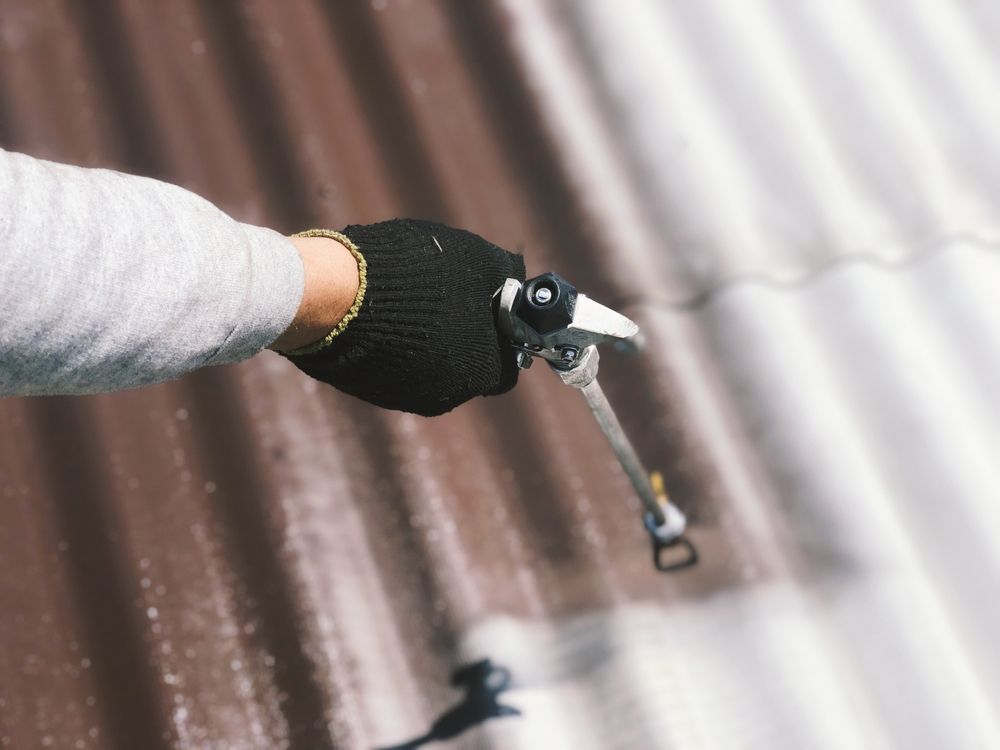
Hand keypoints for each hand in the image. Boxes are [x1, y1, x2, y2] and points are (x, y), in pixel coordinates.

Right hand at [280, 219, 524, 415]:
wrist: (333, 294)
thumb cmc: (415, 274)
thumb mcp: (476, 259)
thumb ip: (503, 275)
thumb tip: (514, 277)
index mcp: (482, 370)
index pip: (507, 361)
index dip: (501, 333)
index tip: (491, 310)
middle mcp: (447, 395)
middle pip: (467, 366)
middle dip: (463, 336)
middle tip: (449, 299)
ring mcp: (403, 396)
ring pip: (428, 367)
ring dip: (427, 341)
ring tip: (410, 301)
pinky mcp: (368, 390)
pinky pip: (394, 367)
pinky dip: (395, 346)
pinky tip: (381, 314)